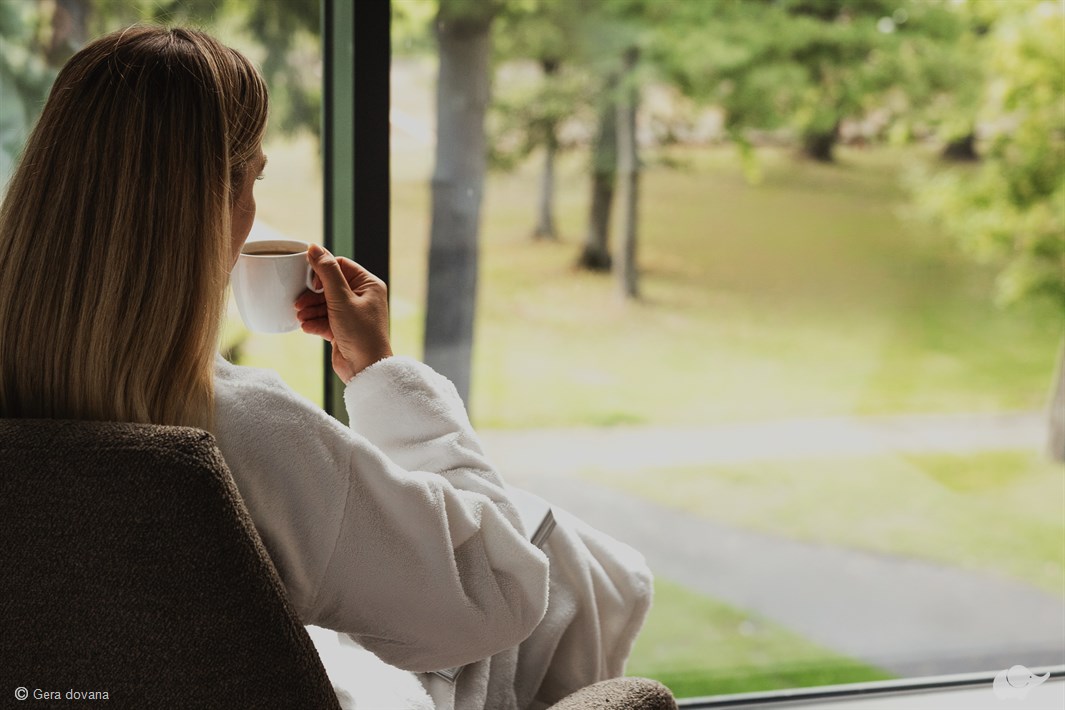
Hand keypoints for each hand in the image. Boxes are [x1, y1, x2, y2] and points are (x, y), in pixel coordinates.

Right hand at [296, 244, 392, 382]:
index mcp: (369, 285)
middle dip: (312, 295)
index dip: (322, 272)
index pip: (341, 266)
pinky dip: (315, 323)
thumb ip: (326, 272)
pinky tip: (307, 327)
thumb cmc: (360, 333)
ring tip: (300, 317)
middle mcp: (362, 298)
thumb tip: (314, 247)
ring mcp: (352, 314)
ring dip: (311, 310)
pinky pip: (325, 320)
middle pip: (330, 286)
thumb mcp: (341, 299)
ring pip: (325, 304)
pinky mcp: (343, 330)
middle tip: (299, 302)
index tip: (310, 282)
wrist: (365, 369)